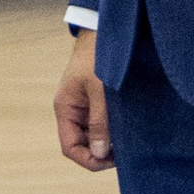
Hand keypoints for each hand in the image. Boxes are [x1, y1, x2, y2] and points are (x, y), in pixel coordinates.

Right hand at [54, 29, 112, 170]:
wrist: (102, 34)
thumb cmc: (98, 59)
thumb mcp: (100, 92)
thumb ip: (99, 123)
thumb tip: (100, 154)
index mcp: (66, 108)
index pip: (70, 147)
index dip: (89, 159)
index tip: (113, 159)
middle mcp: (71, 111)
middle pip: (81, 145)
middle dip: (101, 153)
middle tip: (125, 152)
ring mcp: (83, 107)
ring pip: (92, 137)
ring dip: (107, 142)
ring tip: (127, 140)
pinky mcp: (94, 102)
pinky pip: (100, 125)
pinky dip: (112, 131)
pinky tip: (125, 129)